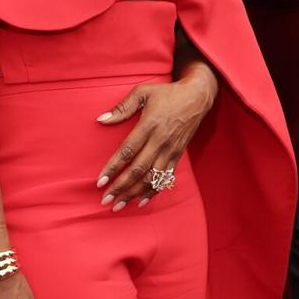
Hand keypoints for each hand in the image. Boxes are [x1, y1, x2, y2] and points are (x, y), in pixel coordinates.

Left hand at [96, 69, 216, 207]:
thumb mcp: (143, 92)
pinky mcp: (177, 155)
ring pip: (151, 178)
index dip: (112, 168)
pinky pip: (164, 178)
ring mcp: (170, 150)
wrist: (197, 97)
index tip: (100, 181)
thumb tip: (101, 119)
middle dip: (120, 187)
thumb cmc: (167, 93)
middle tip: (105, 200)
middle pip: (137, 170)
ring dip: (134, 194)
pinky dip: (153, 191)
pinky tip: (141, 202)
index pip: (127, 152)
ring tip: (118, 206)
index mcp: (149, 126)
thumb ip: (122, 107)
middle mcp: (160, 141)